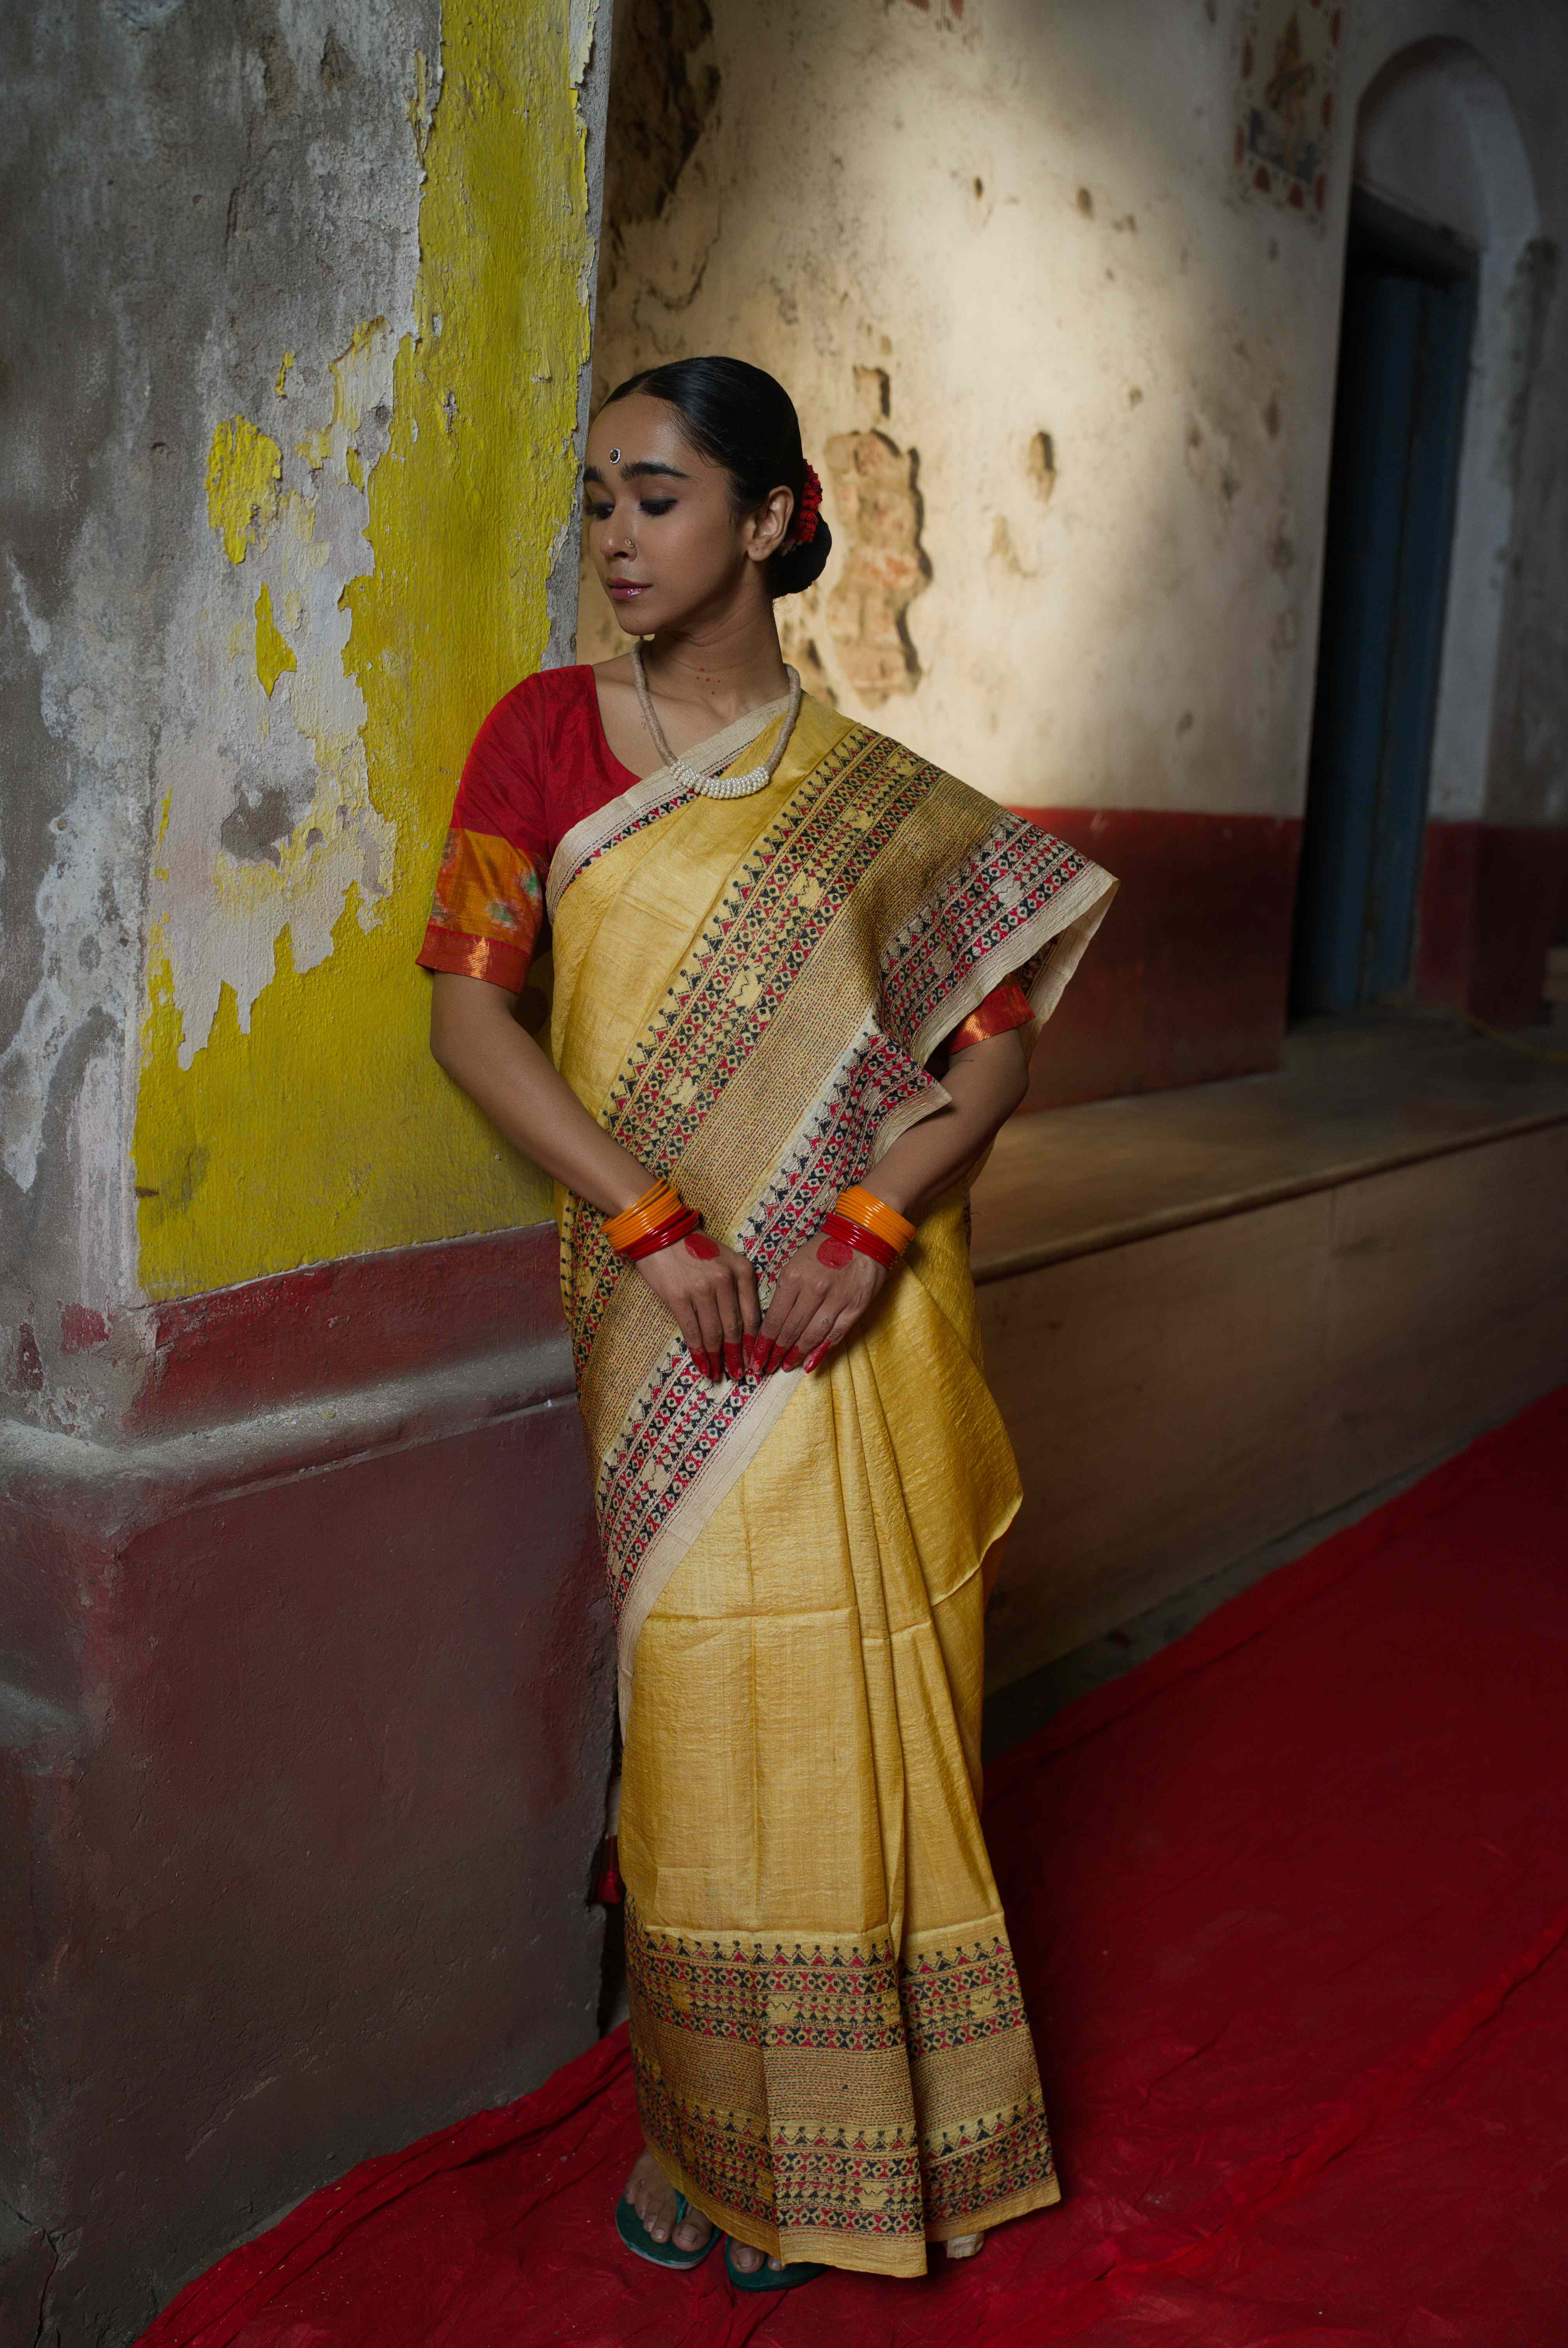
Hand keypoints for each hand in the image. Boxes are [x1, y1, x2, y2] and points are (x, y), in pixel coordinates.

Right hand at [631, 1230, 760, 1381]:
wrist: (659, 1231)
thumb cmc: (694, 1246)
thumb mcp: (726, 1259)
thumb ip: (737, 1285)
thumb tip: (741, 1325)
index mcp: (743, 1271)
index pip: (753, 1315)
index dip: (754, 1342)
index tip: (755, 1359)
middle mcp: (726, 1280)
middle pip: (735, 1328)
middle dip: (737, 1356)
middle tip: (740, 1375)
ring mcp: (702, 1290)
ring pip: (714, 1333)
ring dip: (717, 1358)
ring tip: (718, 1374)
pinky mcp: (679, 1297)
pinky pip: (692, 1331)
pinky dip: (698, 1352)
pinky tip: (702, 1365)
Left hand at [752, 1228, 888, 1374]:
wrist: (862, 1235)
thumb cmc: (824, 1248)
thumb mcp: (796, 1262)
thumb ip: (785, 1290)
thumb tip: (774, 1322)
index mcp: (793, 1277)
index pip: (775, 1319)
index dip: (764, 1342)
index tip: (755, 1357)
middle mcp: (813, 1290)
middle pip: (790, 1331)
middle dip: (775, 1352)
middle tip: (764, 1368)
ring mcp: (836, 1300)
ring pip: (812, 1336)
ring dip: (796, 1355)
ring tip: (784, 1367)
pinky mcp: (855, 1307)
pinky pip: (835, 1334)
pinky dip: (821, 1351)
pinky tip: (809, 1364)